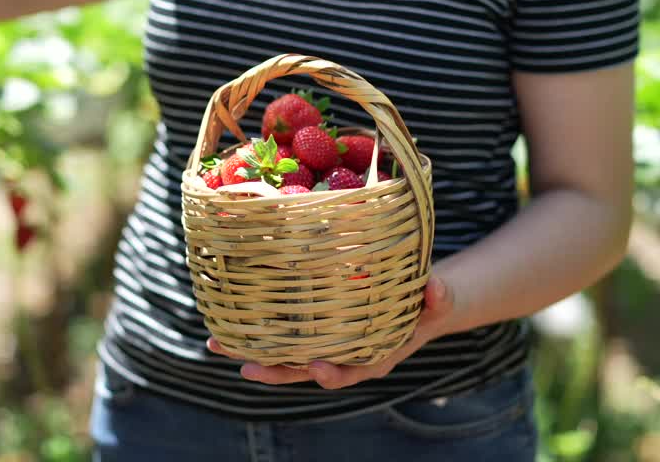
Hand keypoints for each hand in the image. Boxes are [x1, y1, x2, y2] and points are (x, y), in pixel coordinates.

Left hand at [207, 274, 456, 389]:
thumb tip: (436, 286)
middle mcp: (346, 355)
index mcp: (376, 356)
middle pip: (306, 370)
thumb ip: (438, 296)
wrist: (423, 300)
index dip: (333, 373)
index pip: (352, 371)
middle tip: (246, 366)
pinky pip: (287, 332)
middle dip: (276, 371)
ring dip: (253, 351)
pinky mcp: (317, 327)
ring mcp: (329, 343)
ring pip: (288, 354)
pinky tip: (230, 319)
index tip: (317, 368)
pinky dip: (259, 328)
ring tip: (218, 343)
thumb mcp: (441, 300)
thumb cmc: (432, 303)